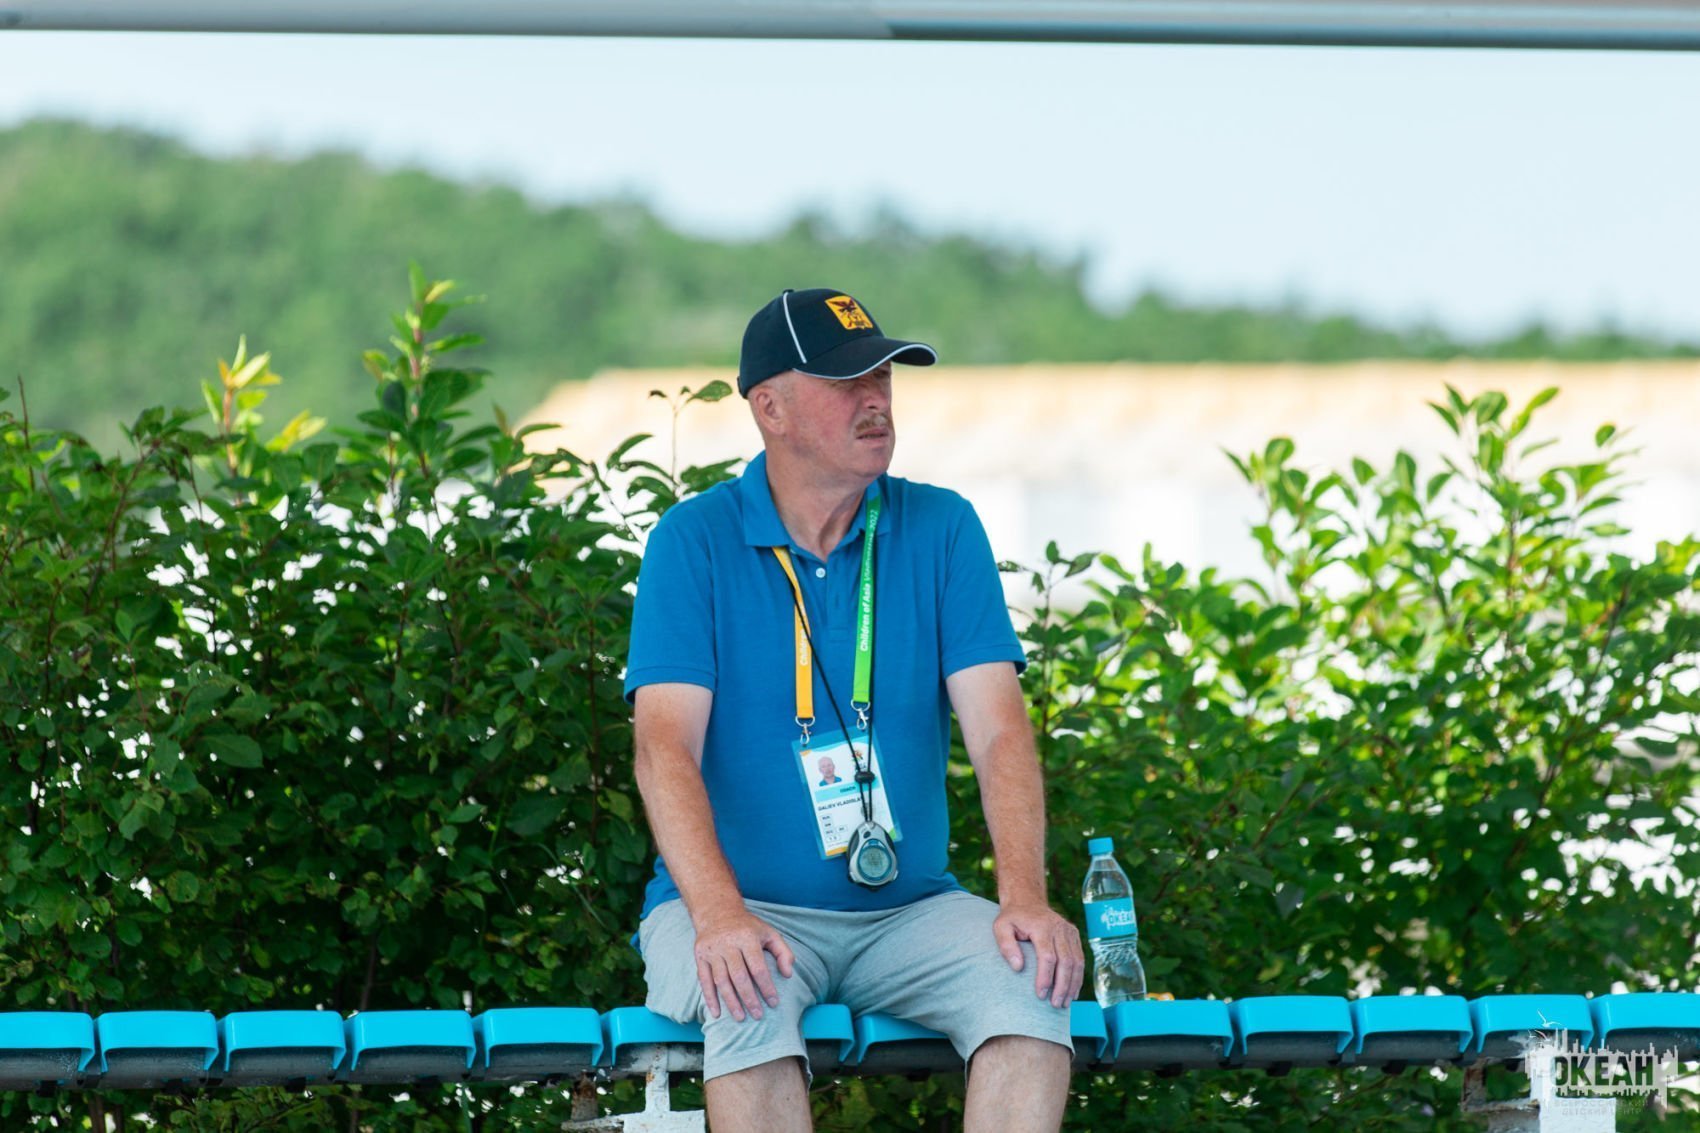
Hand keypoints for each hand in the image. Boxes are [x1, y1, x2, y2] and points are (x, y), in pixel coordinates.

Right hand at [692, 906, 795, 1021]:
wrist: (717, 913)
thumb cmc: (748, 927)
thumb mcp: (769, 933)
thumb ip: (783, 952)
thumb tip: (789, 974)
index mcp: (747, 938)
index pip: (758, 967)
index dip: (766, 987)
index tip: (773, 1003)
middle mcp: (728, 944)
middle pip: (739, 977)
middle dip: (750, 998)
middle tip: (758, 1015)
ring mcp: (712, 950)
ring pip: (721, 981)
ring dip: (731, 1002)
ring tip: (741, 1017)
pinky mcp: (700, 956)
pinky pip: (704, 980)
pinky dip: (710, 998)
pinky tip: (716, 1013)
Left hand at [993, 900, 1083, 1008]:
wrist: (1027, 901)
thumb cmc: (1012, 918)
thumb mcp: (1000, 927)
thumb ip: (1006, 946)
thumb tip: (1018, 967)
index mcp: (1042, 926)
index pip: (1048, 956)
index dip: (1045, 977)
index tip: (1040, 995)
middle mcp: (1059, 927)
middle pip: (1066, 961)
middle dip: (1062, 985)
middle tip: (1055, 1004)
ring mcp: (1069, 931)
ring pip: (1077, 962)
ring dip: (1072, 985)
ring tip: (1064, 1003)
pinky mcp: (1074, 935)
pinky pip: (1080, 958)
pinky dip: (1078, 977)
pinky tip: (1072, 992)